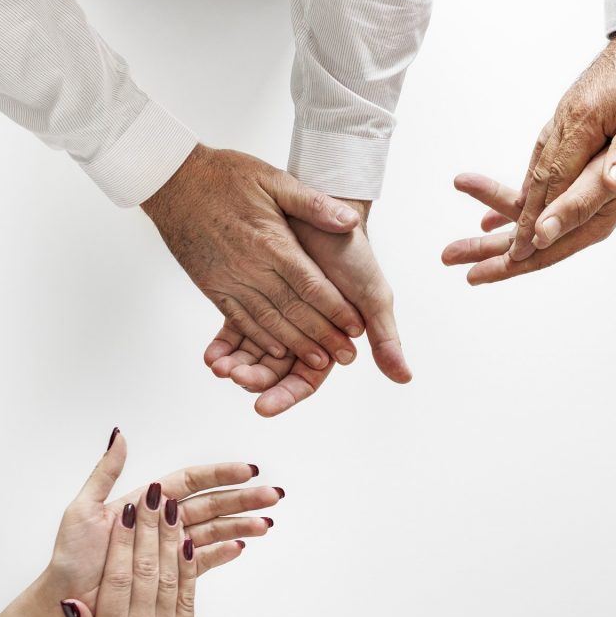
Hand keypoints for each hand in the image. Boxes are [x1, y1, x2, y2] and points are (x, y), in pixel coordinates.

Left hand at [46, 428, 281, 608]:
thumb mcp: (81, 510)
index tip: (249, 470)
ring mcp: (168, 547)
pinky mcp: (170, 573)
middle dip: (244, 499)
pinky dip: (223, 553)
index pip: (192, 481)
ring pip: (213, 530)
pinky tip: (241, 546)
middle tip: (273, 496)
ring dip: (241, 525)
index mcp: (148, 502)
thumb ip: (105, 472)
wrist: (64, 601)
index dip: (221, 474)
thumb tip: (120, 435)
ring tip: (267, 524)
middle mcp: (162, 522)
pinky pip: (201, 561)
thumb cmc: (70, 558)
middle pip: (212, 504)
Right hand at [60, 487, 194, 616]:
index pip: (120, 579)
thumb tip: (73, 600)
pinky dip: (190, 565)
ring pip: (173, 575)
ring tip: (173, 505)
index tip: (127, 510)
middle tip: (154, 493)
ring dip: (173, 537)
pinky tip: (189, 541)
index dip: (124, 542)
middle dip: (152, 527)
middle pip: (149, 569)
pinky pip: (189, 594)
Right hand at [142, 144, 365, 369]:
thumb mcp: (275, 179)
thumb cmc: (226, 175)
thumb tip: (351, 220)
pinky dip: (259, 339)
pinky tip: (277, 353)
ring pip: (267, 321)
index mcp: (272, 242)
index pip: (311, 285)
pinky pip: (238, 319)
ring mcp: (228, 279)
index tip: (357, 327)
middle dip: (322, 336)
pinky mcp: (211, 286)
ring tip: (319, 363)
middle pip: (293, 310)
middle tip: (347, 357)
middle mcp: (250, 266)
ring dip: (295, 346)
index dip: (336, 309)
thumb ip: (313, 203)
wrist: (172, 179)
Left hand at [204, 199, 410, 415]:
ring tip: (219, 366)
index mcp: (330, 342)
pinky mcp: (254, 298)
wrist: (324, 211)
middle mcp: (302, 335)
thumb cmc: (353, 254)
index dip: (286, 395)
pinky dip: (224, 344)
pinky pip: (235, 329)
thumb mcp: (372, 297)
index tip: (263, 406)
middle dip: (254, 378)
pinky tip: (211, 354)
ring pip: (253, 353)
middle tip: (235, 377)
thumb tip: (404, 378)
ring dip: (236, 364)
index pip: (306, 379)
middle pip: (274, 371)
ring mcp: (277, 318)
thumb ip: (385, 338)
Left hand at [443, 80, 615, 284]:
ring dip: (488, 234)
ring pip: (527, 225)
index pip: (546, 245)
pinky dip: (507, 210)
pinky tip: (485, 219)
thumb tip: (565, 218)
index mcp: (596, 216)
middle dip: (487, 254)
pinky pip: (536, 206)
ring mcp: (579, 205)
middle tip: (447, 257)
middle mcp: (586, 217)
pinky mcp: (575, 187)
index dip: (510, 259)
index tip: (477, 271)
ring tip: (452, 246)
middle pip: (529, 244)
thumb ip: (600, 181)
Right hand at [508, 26, 615, 260]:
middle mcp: (566, 120)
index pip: (556, 182)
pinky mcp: (571, 111)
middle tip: (511, 250)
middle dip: (523, 218)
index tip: (526, 248)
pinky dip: (533, 175)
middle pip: (539, 178)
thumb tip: (613, 183)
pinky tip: (529, 188)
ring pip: (538, 164)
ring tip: (510, 226)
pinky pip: (545, 150)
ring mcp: (565, 115)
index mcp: (583, 123)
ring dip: (524, 199)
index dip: (541, 219)